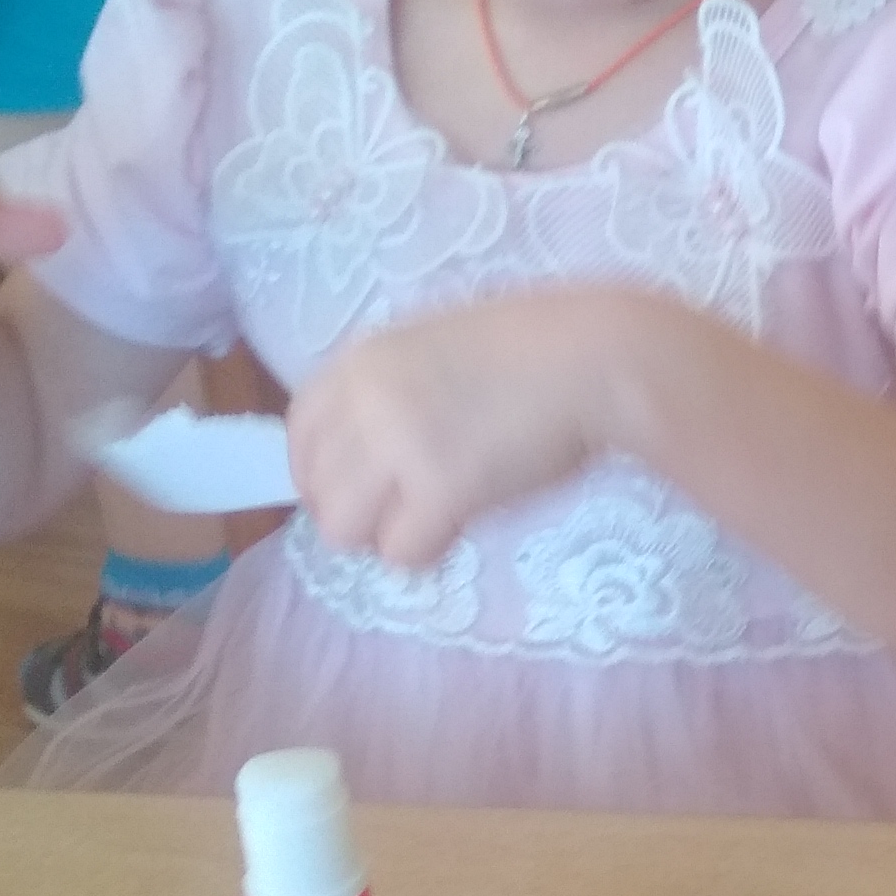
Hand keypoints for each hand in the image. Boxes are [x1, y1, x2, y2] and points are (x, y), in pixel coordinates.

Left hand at [284, 288, 640, 571]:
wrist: (596, 357)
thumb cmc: (540, 345)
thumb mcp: (442, 345)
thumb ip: (397, 387)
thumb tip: (377, 449)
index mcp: (363, 360)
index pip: (299, 432)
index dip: (316, 471)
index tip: (346, 491)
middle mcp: (365, 401)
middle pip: (315, 487)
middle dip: (351, 511)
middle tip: (397, 515)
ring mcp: (397, 446)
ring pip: (343, 529)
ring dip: (382, 536)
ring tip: (428, 524)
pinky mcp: (438, 489)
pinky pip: (401, 551)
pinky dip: (427, 550)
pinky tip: (459, 529)